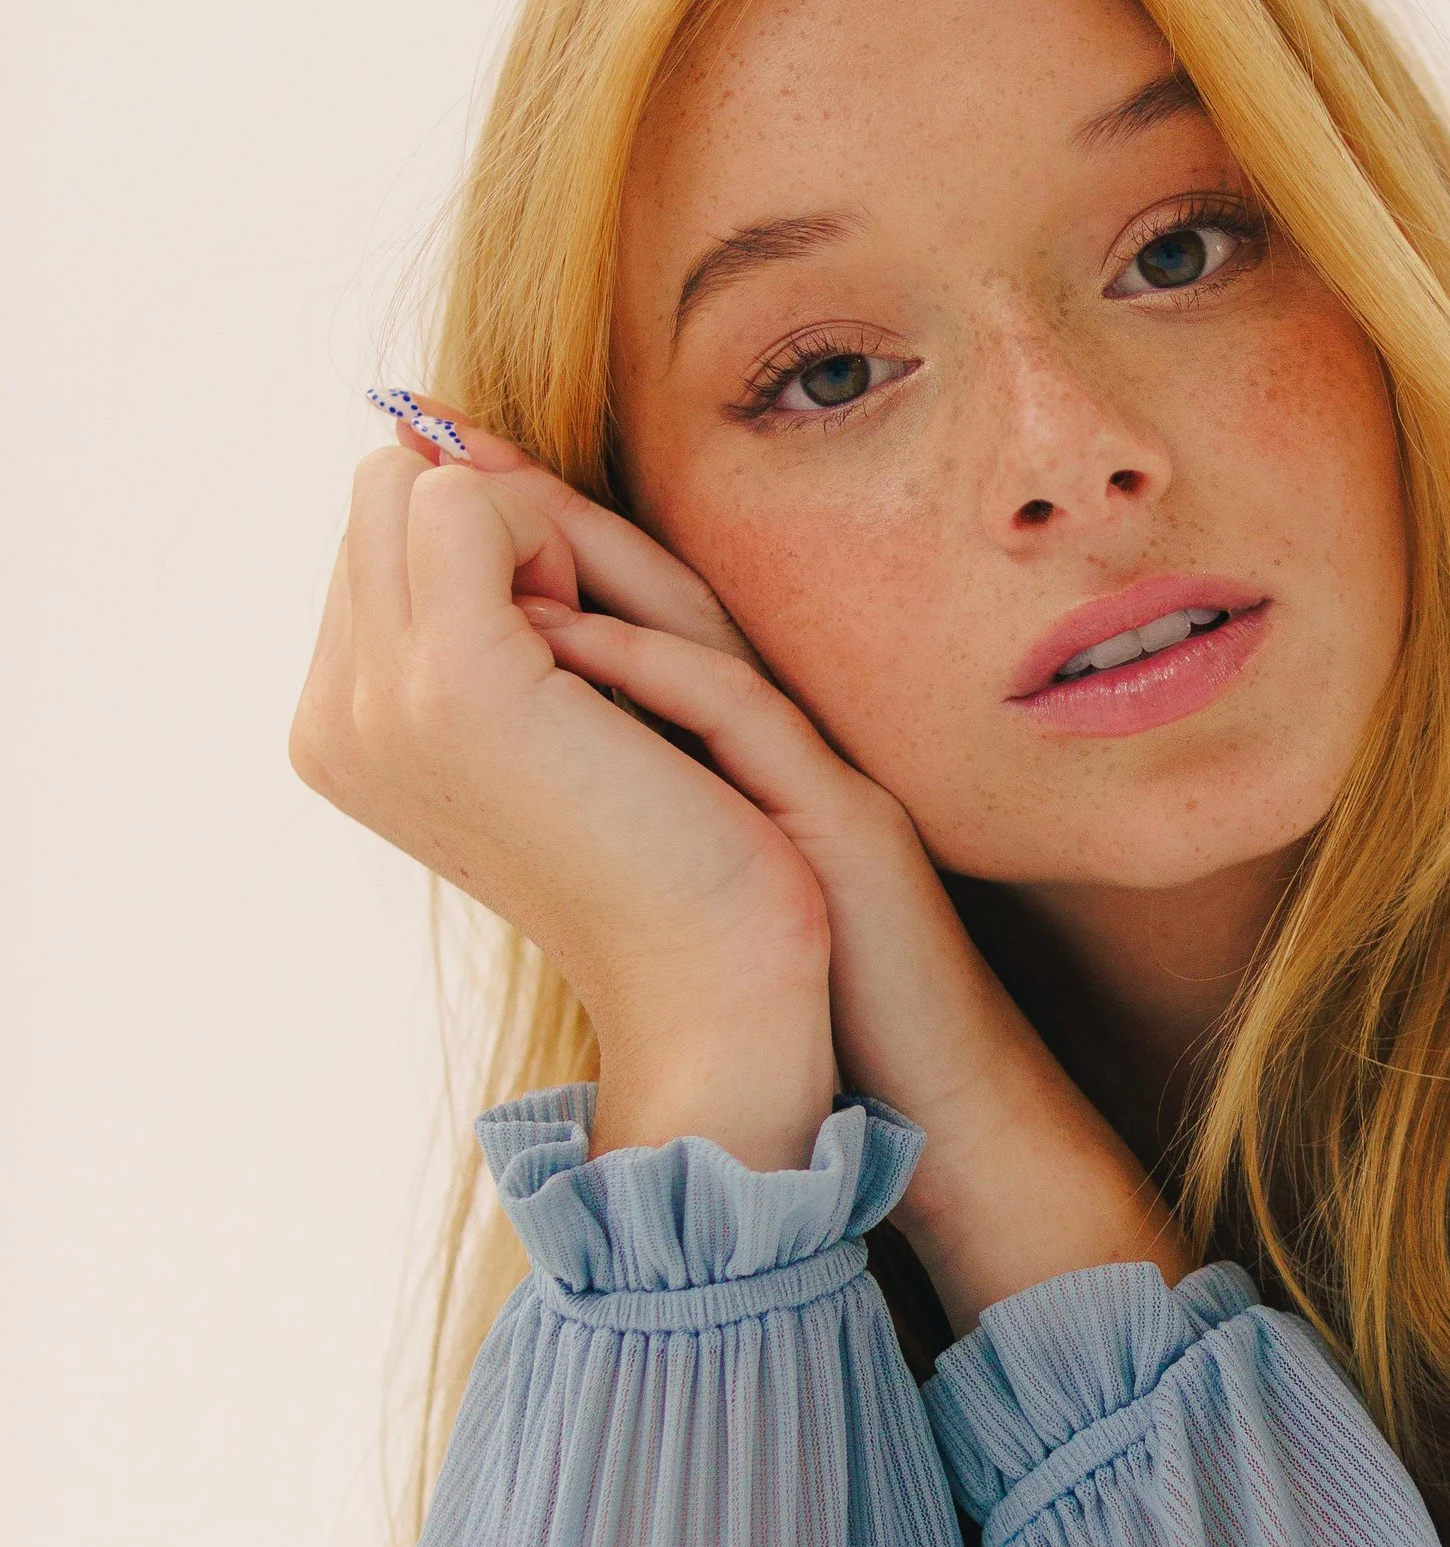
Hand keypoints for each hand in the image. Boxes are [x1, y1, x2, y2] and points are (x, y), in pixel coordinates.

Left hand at [309, 404, 1184, 1314]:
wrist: (911, 1095)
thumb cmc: (796, 996)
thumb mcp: (694, 875)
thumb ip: (632, 790)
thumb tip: (520, 737)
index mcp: (740, 747)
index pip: (628, 609)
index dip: (533, 538)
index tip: (441, 476)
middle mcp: (781, 740)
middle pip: (657, 591)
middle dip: (543, 519)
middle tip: (449, 451)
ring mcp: (817, 774)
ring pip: (701, 635)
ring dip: (591, 565)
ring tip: (494, 514)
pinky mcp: (843, 826)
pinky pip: (742, 724)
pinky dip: (652, 676)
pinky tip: (564, 643)